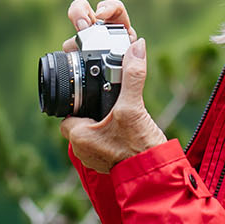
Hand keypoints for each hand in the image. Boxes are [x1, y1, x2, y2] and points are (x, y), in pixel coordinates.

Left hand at [60, 0, 165, 172]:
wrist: (156, 176)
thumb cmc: (140, 148)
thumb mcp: (134, 107)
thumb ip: (133, 76)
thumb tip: (136, 47)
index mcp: (79, 137)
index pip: (68, 111)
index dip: (80, 100)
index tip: (93, 91)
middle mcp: (82, 150)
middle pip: (80, 119)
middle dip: (93, 110)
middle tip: (110, 103)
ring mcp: (94, 158)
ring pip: (92, 131)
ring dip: (103, 122)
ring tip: (119, 115)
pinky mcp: (108, 163)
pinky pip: (103, 143)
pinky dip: (111, 135)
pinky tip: (125, 131)